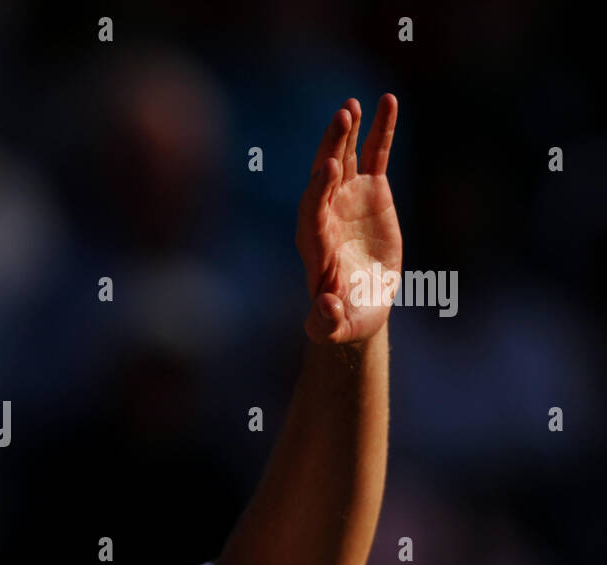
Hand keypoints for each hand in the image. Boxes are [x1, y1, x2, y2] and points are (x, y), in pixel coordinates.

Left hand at [295, 95, 402, 344]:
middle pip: (323, 177)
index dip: (318, 190)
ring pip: (346, 159)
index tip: (330, 168)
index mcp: (315, 245)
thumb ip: (325, 322)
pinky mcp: (370, 191)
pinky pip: (375, 155)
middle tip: (341, 118)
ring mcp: (346, 199)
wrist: (360, 304)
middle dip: (330, 149)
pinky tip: (388, 101)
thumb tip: (325, 309)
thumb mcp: (336, 327)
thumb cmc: (345, 319)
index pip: (312, 212)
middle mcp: (325, 215)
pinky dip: (380, 130)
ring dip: (347, 133)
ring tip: (353, 104)